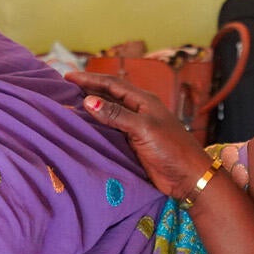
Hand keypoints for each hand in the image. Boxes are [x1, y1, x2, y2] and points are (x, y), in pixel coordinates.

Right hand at [66, 71, 213, 200]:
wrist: (188, 177)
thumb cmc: (171, 149)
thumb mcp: (143, 128)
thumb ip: (116, 114)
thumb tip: (88, 100)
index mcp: (143, 100)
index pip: (112, 84)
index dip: (90, 79)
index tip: (68, 76)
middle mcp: (139, 110)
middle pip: (109, 95)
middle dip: (88, 89)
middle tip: (65, 87)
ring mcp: (136, 127)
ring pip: (109, 112)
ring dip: (91, 107)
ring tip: (69, 104)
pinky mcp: (134, 143)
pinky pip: (110, 129)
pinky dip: (97, 125)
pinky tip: (84, 127)